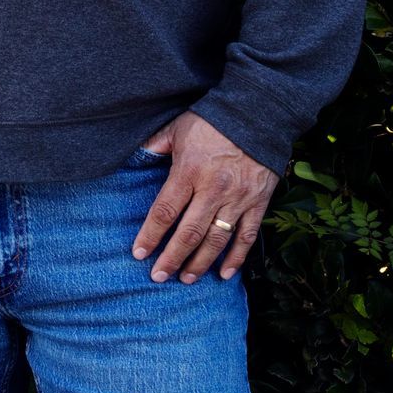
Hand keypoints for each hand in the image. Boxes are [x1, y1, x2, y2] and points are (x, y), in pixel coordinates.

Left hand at [130, 111, 277, 283]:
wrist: (257, 114)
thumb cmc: (211, 120)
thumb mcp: (177, 128)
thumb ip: (155, 146)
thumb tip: (133, 158)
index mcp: (189, 171)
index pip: (165, 211)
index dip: (150, 235)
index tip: (138, 253)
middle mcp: (213, 189)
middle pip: (189, 233)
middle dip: (172, 258)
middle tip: (158, 277)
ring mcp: (238, 198)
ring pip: (216, 240)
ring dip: (200, 263)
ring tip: (186, 279)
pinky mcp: (258, 202)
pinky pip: (247, 236)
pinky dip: (237, 258)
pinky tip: (225, 274)